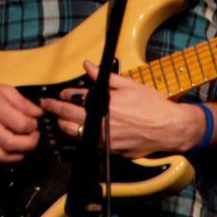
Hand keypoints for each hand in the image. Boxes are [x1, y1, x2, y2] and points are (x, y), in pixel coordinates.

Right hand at [0, 80, 43, 171]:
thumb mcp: (4, 89)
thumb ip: (22, 102)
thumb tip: (38, 114)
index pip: (20, 124)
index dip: (33, 126)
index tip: (35, 123)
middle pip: (11, 143)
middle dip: (29, 143)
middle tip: (33, 136)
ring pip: (0, 156)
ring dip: (17, 155)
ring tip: (23, 146)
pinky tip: (7, 156)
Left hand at [40, 60, 203, 158]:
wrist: (169, 128)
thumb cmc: (152, 105)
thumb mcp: (130, 85)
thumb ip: (105, 77)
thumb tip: (88, 65)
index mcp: (106, 103)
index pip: (77, 98)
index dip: (64, 96)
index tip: (59, 94)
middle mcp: (103, 122)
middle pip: (70, 116)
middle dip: (54, 110)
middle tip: (46, 106)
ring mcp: (105, 138)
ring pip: (75, 133)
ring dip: (63, 125)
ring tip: (58, 120)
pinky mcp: (110, 150)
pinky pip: (89, 144)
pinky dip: (80, 137)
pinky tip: (77, 133)